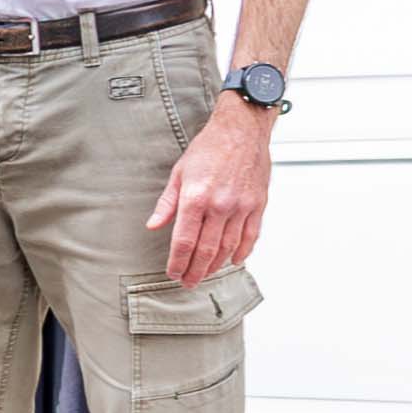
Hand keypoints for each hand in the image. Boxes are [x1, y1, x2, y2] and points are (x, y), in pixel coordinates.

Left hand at [150, 98, 276, 286]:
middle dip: (196, 270)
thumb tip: (153, 225)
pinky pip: (251, 235)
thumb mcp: (179, 172)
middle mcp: (220, 205)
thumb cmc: (209, 148)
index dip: (178, 261)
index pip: (184, 240)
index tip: (173, 273)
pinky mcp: (258, 204)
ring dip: (216, 265)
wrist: (242, 130)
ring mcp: (241, 206)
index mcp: (195, 197)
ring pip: (229, 246)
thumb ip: (167, 203)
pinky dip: (243, 252)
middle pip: (206, 249)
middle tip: (188, 282)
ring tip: (206, 274)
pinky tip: (233, 261)